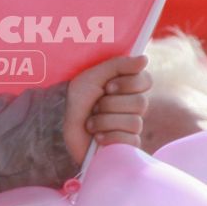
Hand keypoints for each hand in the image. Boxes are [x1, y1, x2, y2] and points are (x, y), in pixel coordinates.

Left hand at [62, 53, 149, 167]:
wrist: (60, 127)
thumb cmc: (77, 101)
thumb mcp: (93, 77)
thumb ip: (119, 65)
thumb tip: (145, 59)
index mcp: (128, 88)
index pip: (146, 80)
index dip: (128, 83)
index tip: (108, 86)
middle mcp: (133, 107)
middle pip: (141, 102)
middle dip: (110, 104)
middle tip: (95, 106)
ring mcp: (132, 128)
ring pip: (133, 122)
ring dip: (104, 121)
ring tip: (90, 124)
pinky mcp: (127, 147)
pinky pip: (129, 140)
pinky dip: (109, 137)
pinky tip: (98, 138)